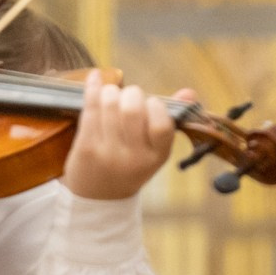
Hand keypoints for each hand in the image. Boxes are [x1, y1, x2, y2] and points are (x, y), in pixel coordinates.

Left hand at [62, 72, 181, 201]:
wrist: (99, 196)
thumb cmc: (130, 165)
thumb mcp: (155, 150)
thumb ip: (170, 119)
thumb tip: (189, 92)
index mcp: (158, 156)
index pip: (162, 124)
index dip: (155, 105)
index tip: (150, 103)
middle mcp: (134, 157)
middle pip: (133, 109)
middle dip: (131, 93)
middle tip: (128, 97)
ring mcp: (109, 153)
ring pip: (110, 104)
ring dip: (111, 91)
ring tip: (111, 95)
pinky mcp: (87, 147)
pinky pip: (90, 108)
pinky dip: (92, 88)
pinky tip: (94, 78)